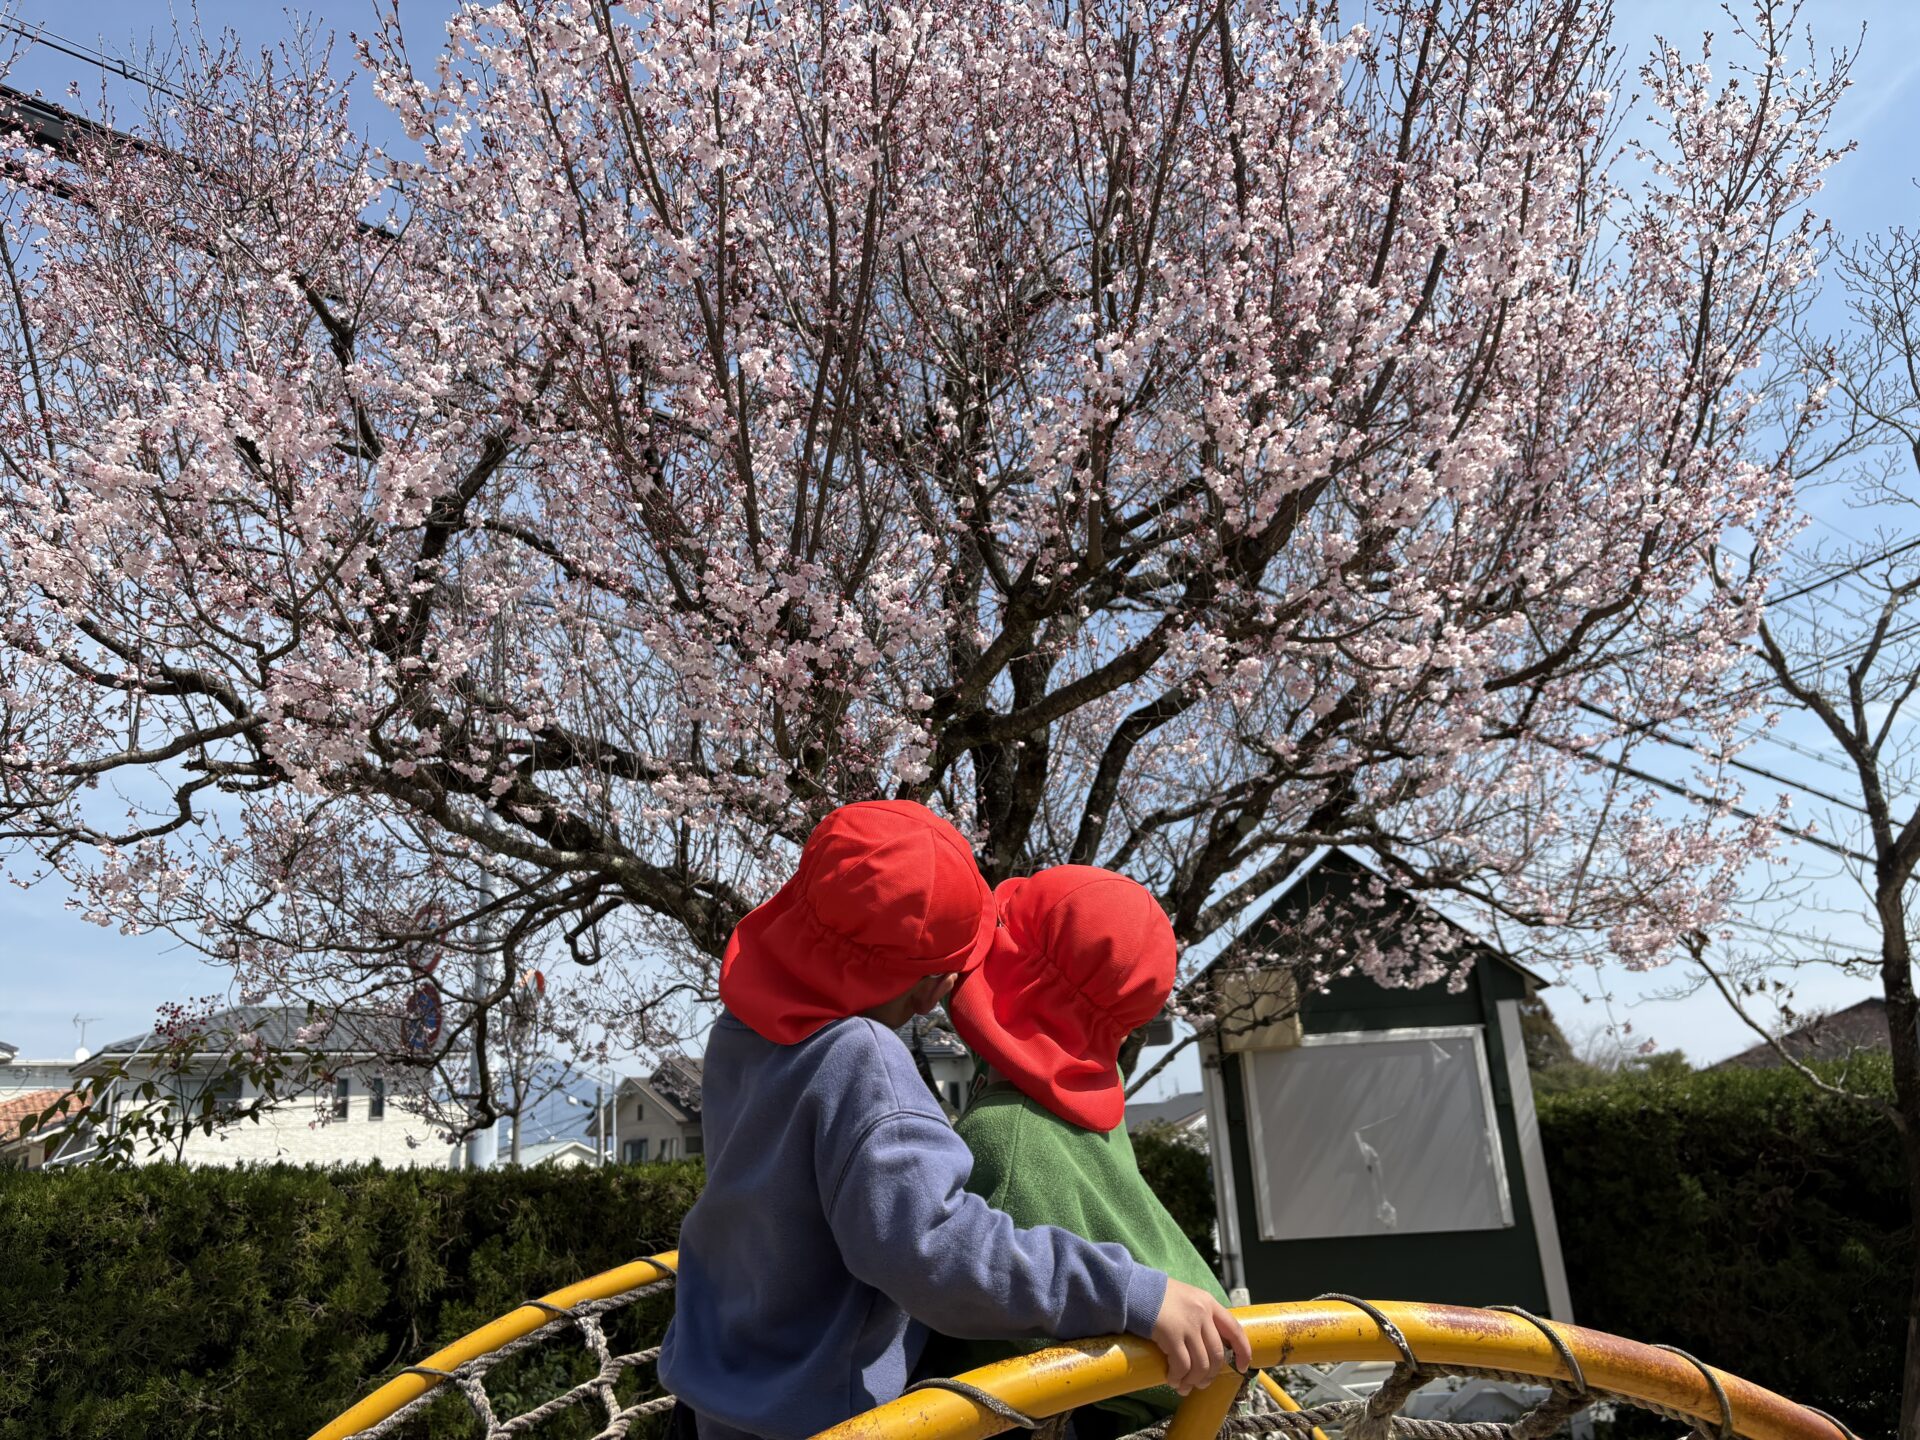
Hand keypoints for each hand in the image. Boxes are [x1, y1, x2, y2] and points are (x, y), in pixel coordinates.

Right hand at [1150, 1279, 1251, 1394]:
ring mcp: (1188, 1324)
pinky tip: (1172, 1380)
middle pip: (1217, 1354)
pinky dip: (1179, 1377)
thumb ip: (1199, 1314)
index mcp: (1208, 1303)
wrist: (1134, 1289)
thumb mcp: (1186, 1297)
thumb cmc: (1156, 1295)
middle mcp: (1202, 1313)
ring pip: (1201, 1364)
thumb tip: (1206, 1344)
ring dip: (1193, 1380)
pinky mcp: (1172, 1335)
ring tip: (1183, 1385)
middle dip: (1210, 1375)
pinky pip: (1182, 1365)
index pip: (1235, 1330)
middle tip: (1200, 1383)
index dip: (1243, 1351)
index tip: (1243, 1367)